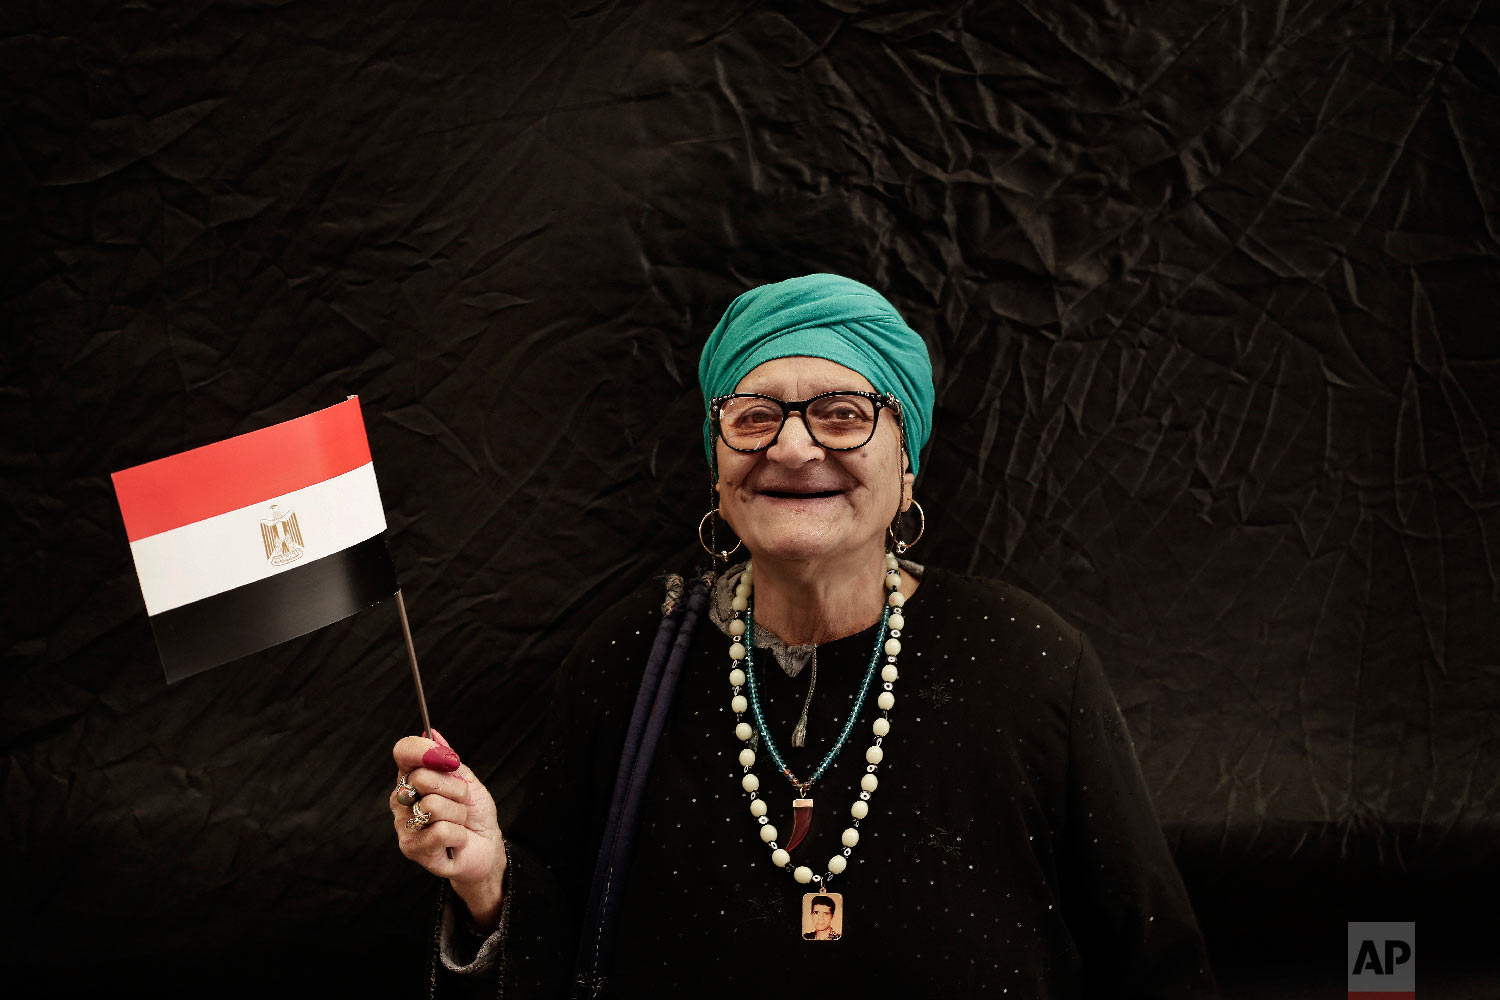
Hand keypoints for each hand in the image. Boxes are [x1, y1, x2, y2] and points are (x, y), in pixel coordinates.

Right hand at [391, 731, 506, 928]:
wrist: (487, 846)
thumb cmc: (474, 812)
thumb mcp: (467, 780)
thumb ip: (447, 758)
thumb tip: (432, 732)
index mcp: (412, 777)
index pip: (403, 751)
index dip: (425, 749)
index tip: (450, 760)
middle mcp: (401, 799)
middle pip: (422, 777)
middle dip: (454, 789)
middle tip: (460, 802)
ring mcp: (403, 825)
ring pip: (433, 805)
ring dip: (458, 814)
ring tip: (458, 822)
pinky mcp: (411, 849)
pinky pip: (440, 831)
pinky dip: (458, 834)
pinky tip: (456, 840)